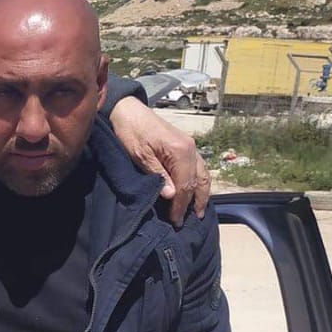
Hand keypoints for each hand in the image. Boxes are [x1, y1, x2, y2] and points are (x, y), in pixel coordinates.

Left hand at [109, 97, 210, 226]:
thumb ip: (158, 175)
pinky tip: (196, 190)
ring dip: (202, 193)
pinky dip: (199, 181)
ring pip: (203, 174)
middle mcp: (191, 148)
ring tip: (198, 210)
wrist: (128, 110)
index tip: (175, 220)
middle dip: (195, 202)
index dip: (181, 205)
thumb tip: (173, 196)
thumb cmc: (131, 132)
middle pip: (199, 181)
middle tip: (190, 220)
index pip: (185, 185)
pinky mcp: (186, 145)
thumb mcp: (140, 156)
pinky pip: (199, 167)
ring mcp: (191, 146)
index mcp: (181, 151)